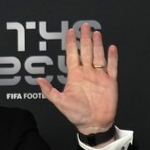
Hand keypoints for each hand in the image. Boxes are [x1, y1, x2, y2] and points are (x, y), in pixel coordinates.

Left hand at [37, 23, 117, 137]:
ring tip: (96, 33)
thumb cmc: (76, 114)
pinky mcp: (110, 82)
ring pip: (98, 56)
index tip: (70, 32)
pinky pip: (112, 66)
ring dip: (97, 44)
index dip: (71, 43)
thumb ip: (48, 90)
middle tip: (85, 26)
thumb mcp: (59, 102)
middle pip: (86, 52)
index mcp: (74, 76)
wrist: (93, 123)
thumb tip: (38, 79)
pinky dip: (112, 57)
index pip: (72, 55)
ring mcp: (98, 76)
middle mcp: (86, 73)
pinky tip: (111, 48)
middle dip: (85, 39)